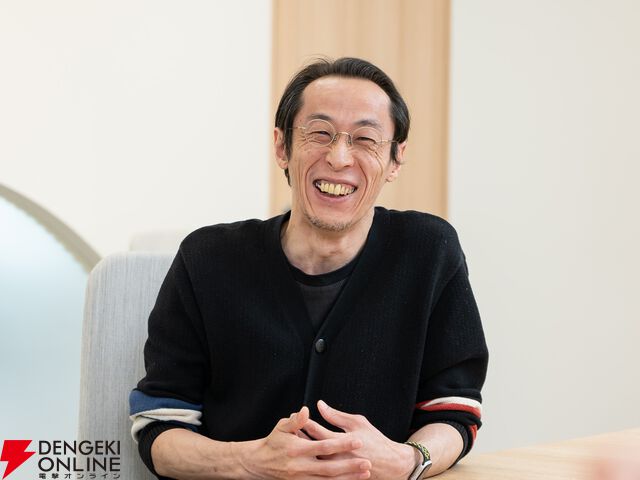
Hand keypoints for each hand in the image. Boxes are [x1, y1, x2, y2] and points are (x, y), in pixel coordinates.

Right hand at [235, 405, 371, 478]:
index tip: (358, 440)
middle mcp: (301, 466)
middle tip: (368, 463)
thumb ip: (295, 420)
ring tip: (365, 474)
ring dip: (348, 478)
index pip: (324, 447)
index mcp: (298, 449)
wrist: (260, 463)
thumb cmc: (274, 442)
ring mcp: (302, 479)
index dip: (342, 444)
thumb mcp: (281, 427)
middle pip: (330, 468)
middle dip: (350, 466)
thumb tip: (306, 410)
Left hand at [301, 401, 415, 479]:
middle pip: (311, 447)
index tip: (295, 414)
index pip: (316, 431)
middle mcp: (337, 457)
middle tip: (289, 429)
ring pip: (312, 459)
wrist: (389, 464)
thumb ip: (336, 416)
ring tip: (293, 442)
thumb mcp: (357, 423)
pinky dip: (311, 462)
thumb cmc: (374, 439)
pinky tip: (306, 455)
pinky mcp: (338, 476)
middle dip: (299, 437)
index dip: (304, 422)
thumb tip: (320, 405)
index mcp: (341, 442)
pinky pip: (319, 470)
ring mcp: (337, 469)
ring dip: (303, 450)